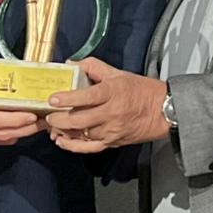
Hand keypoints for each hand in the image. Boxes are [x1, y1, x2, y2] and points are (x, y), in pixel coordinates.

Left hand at [44, 57, 168, 152]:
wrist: (163, 110)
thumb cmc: (142, 91)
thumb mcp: (118, 73)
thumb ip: (93, 67)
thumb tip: (72, 64)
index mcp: (113, 92)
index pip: (86, 96)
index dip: (67, 98)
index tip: (53, 98)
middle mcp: (112, 113)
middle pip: (80, 119)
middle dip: (59, 119)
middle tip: (48, 115)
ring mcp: (112, 130)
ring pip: (82, 134)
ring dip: (63, 131)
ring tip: (53, 125)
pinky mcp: (113, 142)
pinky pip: (89, 148)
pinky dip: (73, 146)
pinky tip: (62, 141)